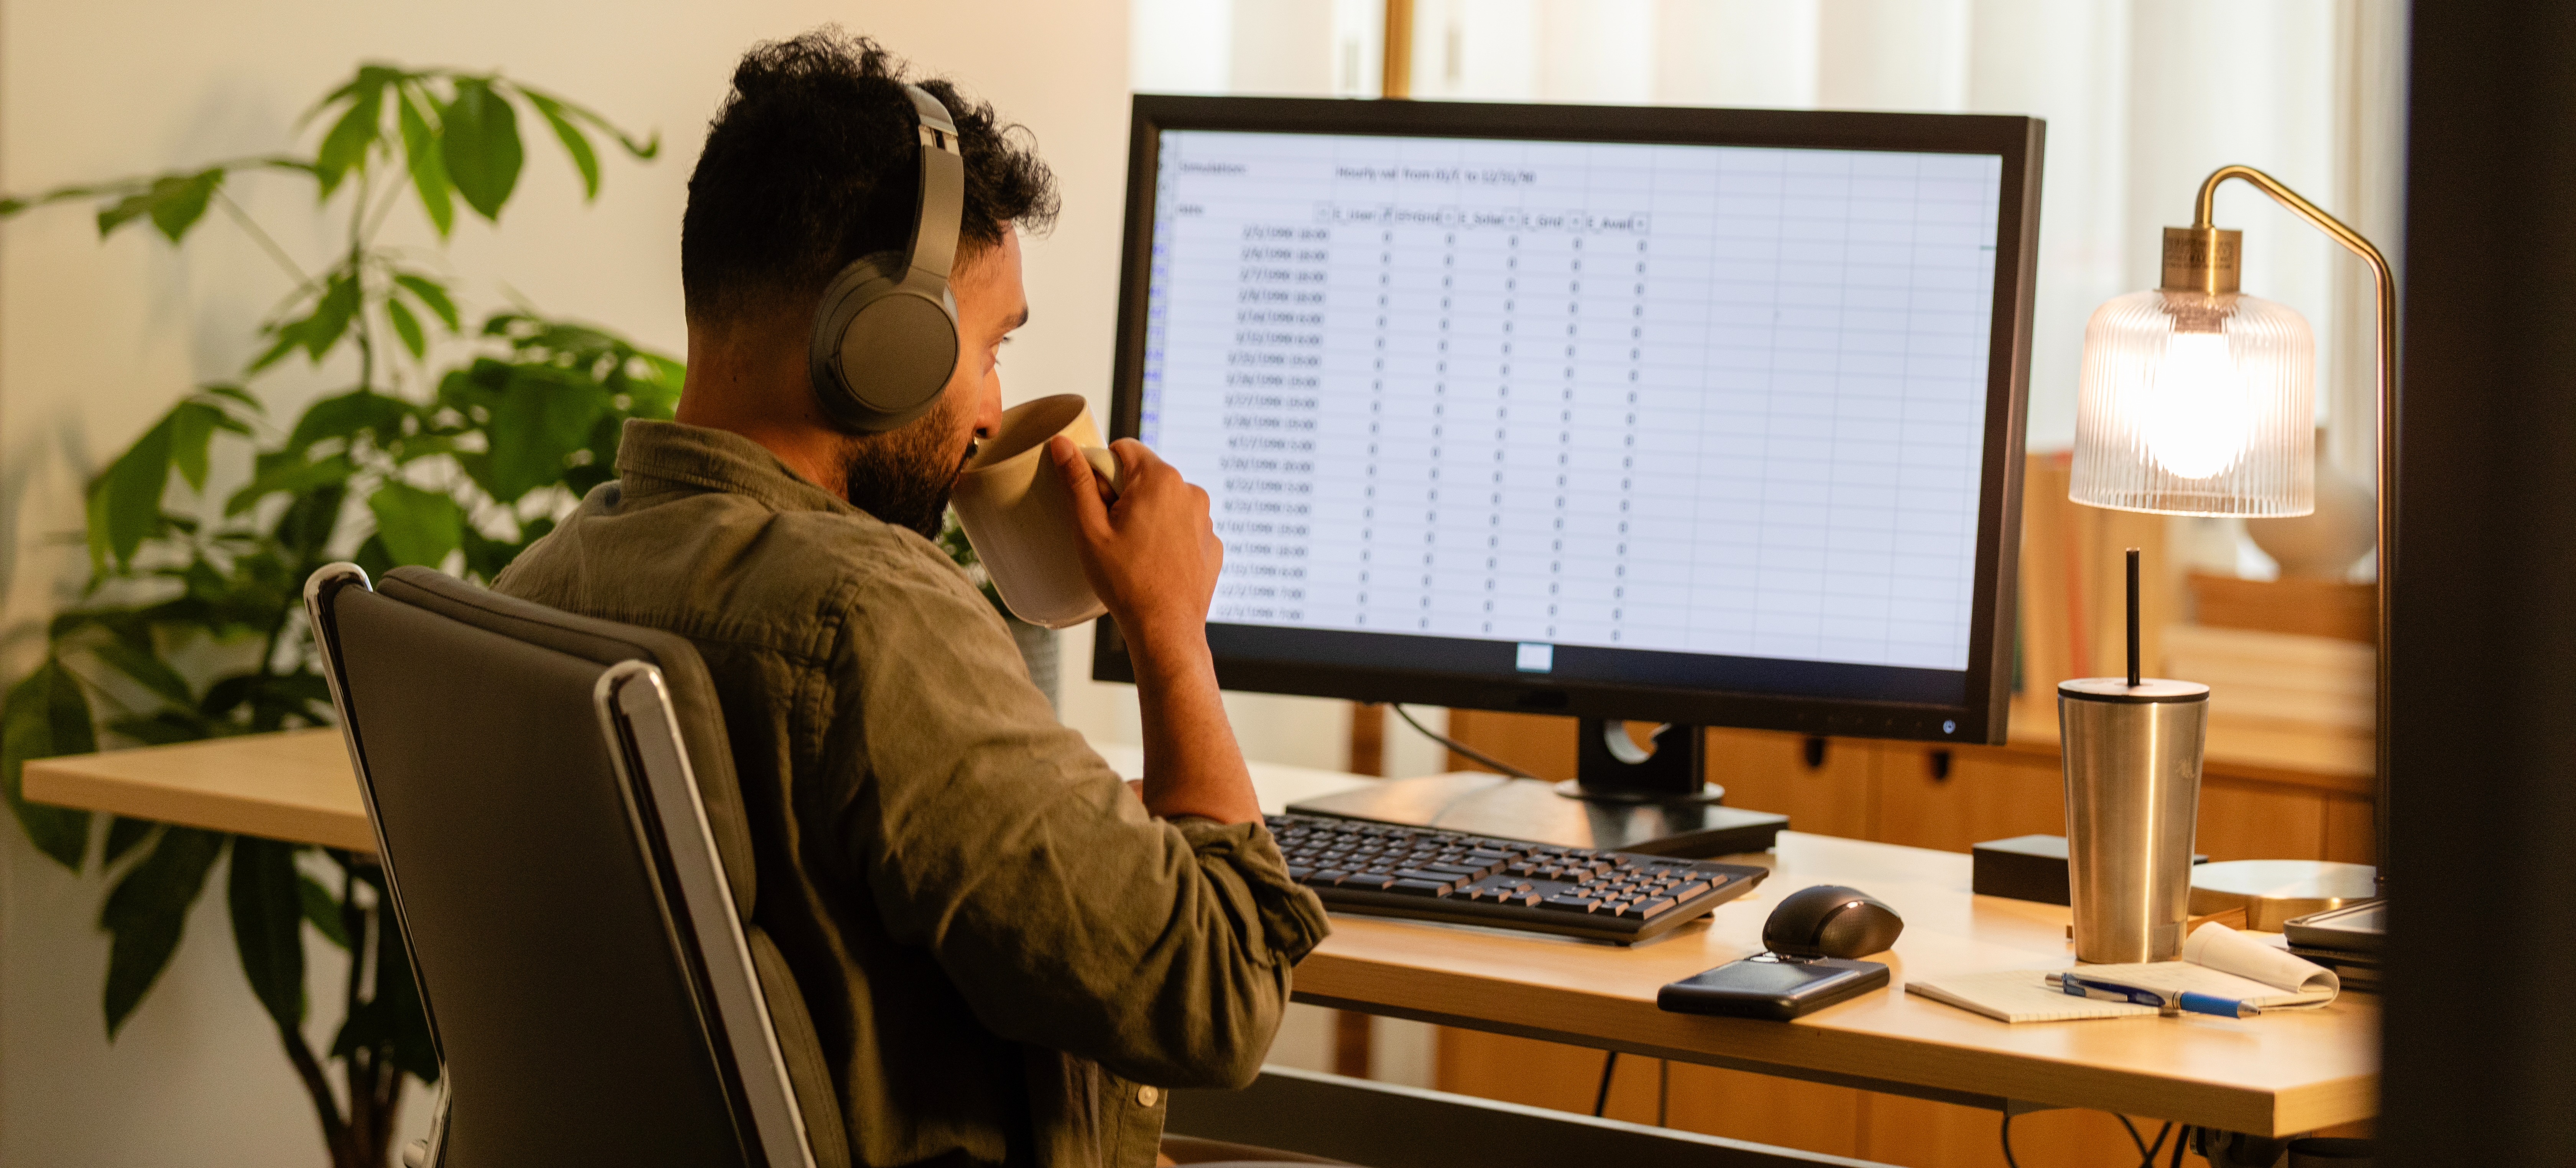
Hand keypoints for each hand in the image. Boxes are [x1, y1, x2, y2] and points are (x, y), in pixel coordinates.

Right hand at [1049, 436, 1221, 653]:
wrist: (1165, 629)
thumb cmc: (1126, 581)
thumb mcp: (1089, 528)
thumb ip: (1077, 481)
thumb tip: (1061, 443)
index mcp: (1160, 479)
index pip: (1123, 449)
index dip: (1103, 473)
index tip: (1098, 505)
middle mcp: (1190, 491)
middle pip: (1146, 476)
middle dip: (1125, 497)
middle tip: (1112, 535)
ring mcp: (1206, 519)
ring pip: (1166, 502)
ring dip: (1148, 517)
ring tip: (1135, 554)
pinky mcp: (1213, 543)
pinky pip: (1184, 528)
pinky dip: (1169, 538)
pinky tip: (1155, 564)